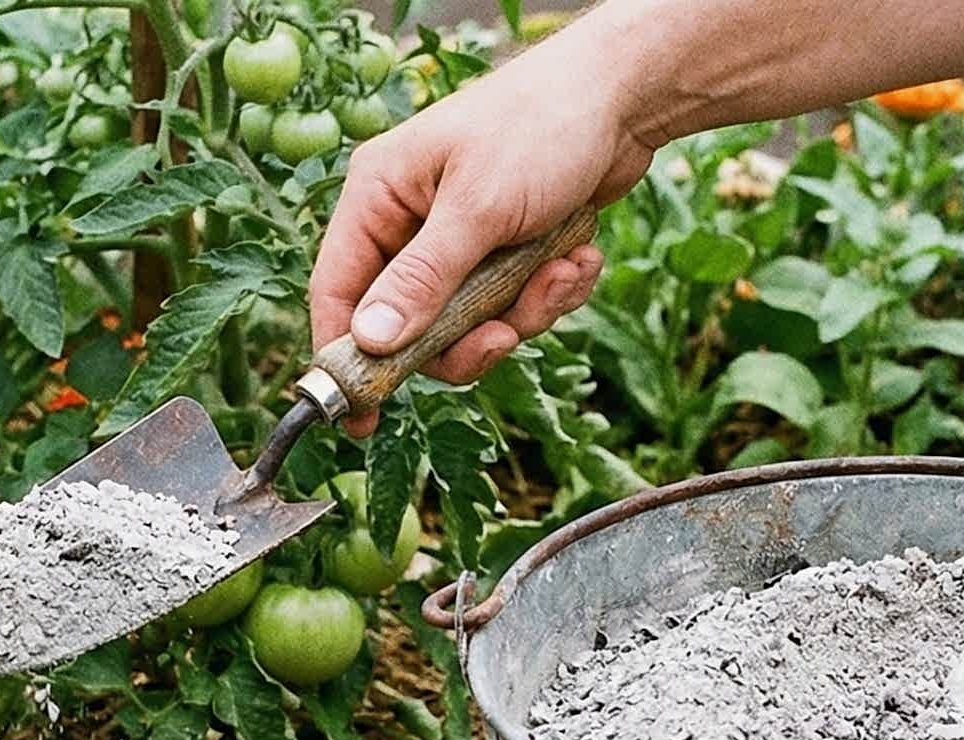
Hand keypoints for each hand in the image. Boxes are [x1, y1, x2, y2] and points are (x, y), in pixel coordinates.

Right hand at [310, 48, 651, 433]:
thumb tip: (370, 342)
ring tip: (560, 270)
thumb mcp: (477, 211)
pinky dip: (549, 292)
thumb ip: (422, 281)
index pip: (337, 291)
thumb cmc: (540, 128)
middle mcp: (410, 220)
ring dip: (522, 311)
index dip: (345, 357)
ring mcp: (461, 239)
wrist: (625, 98)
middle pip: (410, 325)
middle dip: (465, 337)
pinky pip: (514, 305)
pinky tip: (577, 257)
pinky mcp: (507, 250)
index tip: (360, 417)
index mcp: (379, 196)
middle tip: (503, 335)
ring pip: (470, 323)